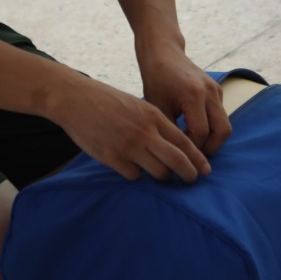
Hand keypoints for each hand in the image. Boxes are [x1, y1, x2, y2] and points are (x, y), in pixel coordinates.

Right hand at [51, 79, 210, 182]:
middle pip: (178, 162)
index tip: (205, 169)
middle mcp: (145, 132)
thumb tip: (172, 146)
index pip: (184, 142)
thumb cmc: (106, 101)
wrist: (75, 99)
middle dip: (189, 174)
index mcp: (153, 116)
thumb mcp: (137, 105)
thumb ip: (154, 124)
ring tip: (160, 176)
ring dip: (162, 177)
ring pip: (158, 173)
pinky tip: (131, 167)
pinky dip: (136, 175)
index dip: (197, 159)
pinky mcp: (112, 158)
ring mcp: (129, 147)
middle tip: (192, 179)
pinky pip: (134, 176)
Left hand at [138, 44, 231, 156]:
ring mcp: (217, 89)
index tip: (180, 155)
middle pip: (222, 131)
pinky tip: (193, 130)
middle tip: (194, 156)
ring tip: (193, 145)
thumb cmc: (155, 79)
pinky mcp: (218, 89)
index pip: (201, 133)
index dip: (192, 148)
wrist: (163, 52)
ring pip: (225, 124)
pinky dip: (212, 126)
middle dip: (211, 148)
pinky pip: (221, 114)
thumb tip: (178, 156)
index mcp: (194, 95)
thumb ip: (171, 130)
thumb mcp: (158, 107)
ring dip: (213, 138)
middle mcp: (210, 92)